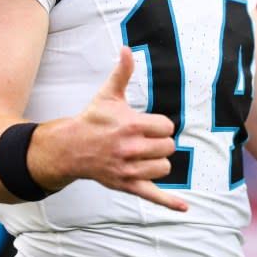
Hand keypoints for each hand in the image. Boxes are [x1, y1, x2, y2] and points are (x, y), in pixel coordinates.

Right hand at [68, 46, 187, 211]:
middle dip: (160, 142)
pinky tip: (185, 207)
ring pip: (164, 168)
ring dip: (159, 161)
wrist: (71, 148)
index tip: (147, 125)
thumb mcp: (108, 94)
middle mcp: (131, 149)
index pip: (166, 127)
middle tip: (145, 140)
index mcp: (131, 126)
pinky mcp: (127, 185)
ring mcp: (129, 169)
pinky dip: (170, 203)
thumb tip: (127, 48)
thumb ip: (122, 72)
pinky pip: (153, 196)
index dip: (160, 125)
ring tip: (144, 155)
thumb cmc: (94, 120)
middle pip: (168, 147)